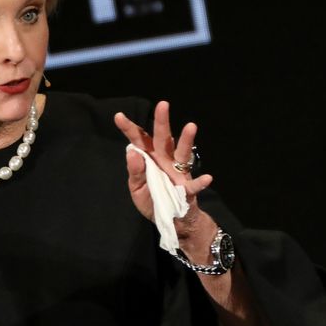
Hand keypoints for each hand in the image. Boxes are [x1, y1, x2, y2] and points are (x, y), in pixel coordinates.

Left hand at [114, 101, 212, 232]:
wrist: (170, 221)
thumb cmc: (152, 200)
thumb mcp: (136, 189)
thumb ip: (134, 172)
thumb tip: (132, 153)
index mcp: (148, 158)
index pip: (138, 140)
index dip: (129, 128)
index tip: (118, 116)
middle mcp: (164, 160)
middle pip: (162, 138)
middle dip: (161, 121)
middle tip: (162, 104)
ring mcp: (177, 172)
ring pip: (182, 152)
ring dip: (187, 140)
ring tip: (191, 126)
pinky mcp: (187, 188)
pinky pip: (194, 185)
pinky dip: (200, 182)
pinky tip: (207, 178)